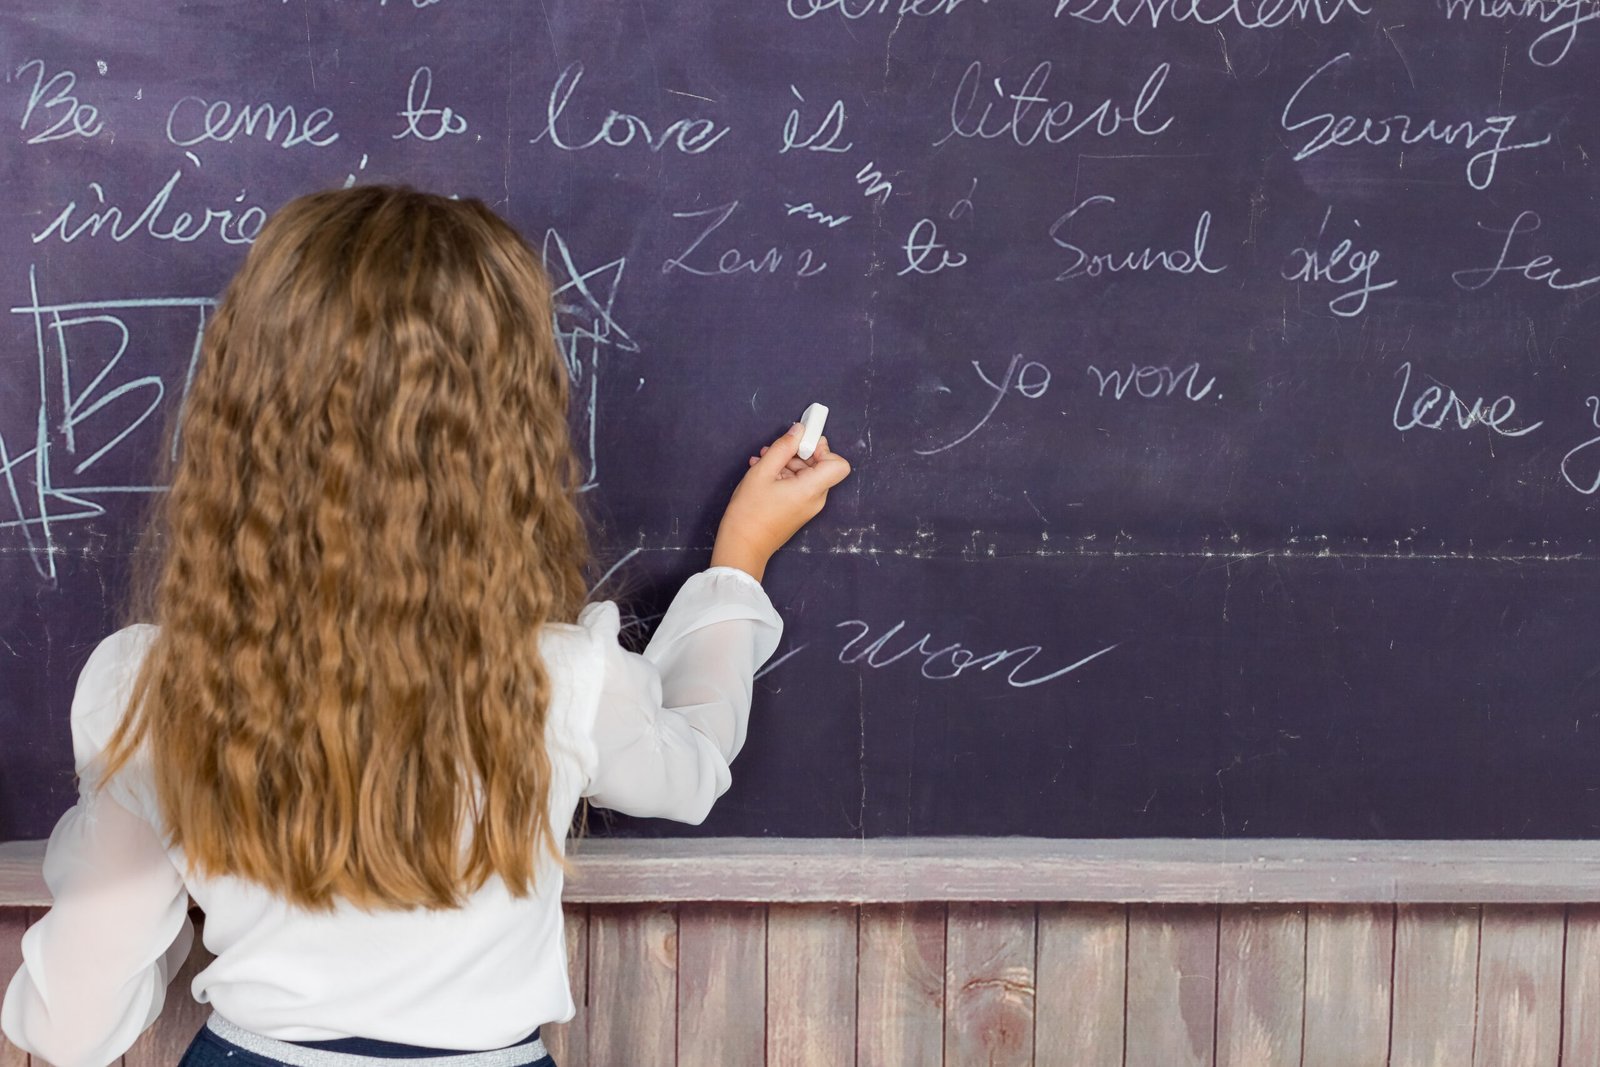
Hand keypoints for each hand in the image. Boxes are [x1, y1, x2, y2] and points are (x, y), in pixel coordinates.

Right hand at [710, 422, 851, 580]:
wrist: (742, 546)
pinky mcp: (799, 510)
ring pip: (807, 474)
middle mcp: (816, 499)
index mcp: (812, 489)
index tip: (801, 443)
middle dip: (798, 453)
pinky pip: (799, 485)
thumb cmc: (750, 512)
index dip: (823, 449)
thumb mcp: (762, 471)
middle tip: (773, 450)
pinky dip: (784, 476)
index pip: (839, 464)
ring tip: (762, 461)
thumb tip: (799, 429)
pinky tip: (763, 473)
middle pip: (820, 466)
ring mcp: (808, 506)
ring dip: (787, 463)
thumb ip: (783, 447)